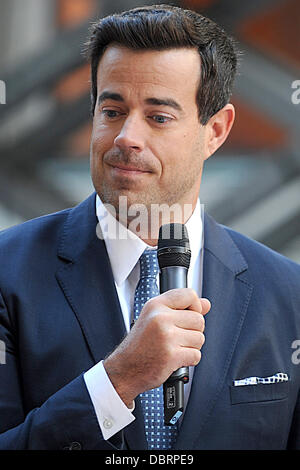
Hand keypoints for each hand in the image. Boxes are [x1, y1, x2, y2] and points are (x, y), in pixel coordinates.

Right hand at [103, 288, 210, 406]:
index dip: (195, 307)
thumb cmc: (140, 344)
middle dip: (193, 331)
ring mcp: (166, 336)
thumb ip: (181, 309)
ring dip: (191, 347)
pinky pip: (196, 355)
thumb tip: (207, 304)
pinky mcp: (171, 355)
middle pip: (199, 319)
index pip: (189, 295)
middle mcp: (160, 317)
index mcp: (156, 305)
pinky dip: (189, 360)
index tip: (188, 316)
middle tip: (177, 338)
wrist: (125, 369)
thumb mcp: (155, 319)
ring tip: (174, 348)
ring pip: (200, 338)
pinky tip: (174, 359)